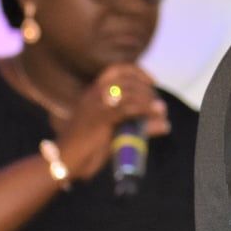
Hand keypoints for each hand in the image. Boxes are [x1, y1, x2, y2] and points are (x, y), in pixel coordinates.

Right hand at [54, 64, 170, 179]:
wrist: (64, 160)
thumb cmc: (87, 148)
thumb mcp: (114, 131)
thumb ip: (137, 124)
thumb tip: (166, 124)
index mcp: (92, 92)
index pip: (116, 69)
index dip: (138, 72)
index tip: (152, 81)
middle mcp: (93, 94)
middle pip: (128, 79)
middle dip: (147, 89)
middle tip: (158, 103)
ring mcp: (96, 105)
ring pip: (130, 92)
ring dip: (149, 100)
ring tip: (161, 110)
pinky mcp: (101, 119)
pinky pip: (128, 109)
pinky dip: (146, 110)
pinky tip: (157, 115)